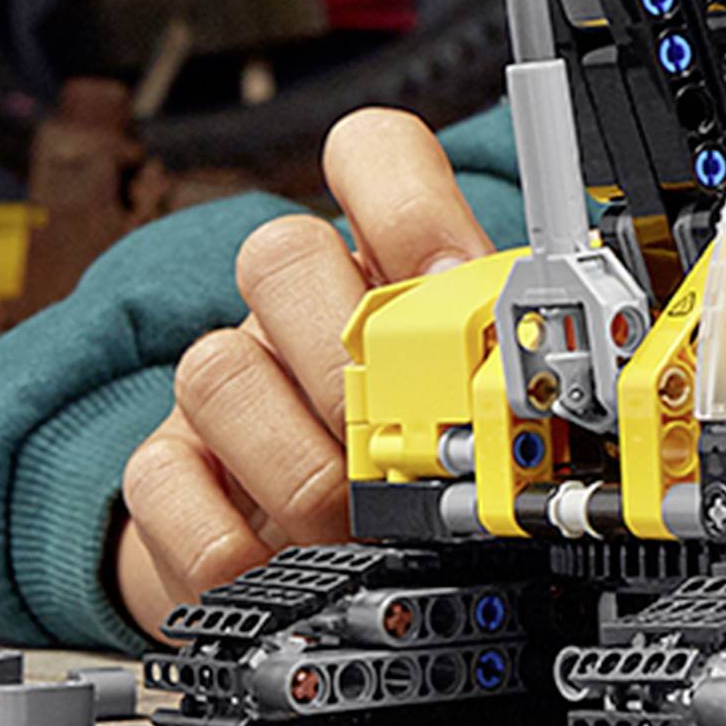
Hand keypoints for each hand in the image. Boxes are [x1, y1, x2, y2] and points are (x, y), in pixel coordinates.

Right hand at [114, 110, 497, 636]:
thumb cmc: (408, 470)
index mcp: (381, 270)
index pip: (373, 156)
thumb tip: (567, 383)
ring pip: (216, 367)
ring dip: (297, 469)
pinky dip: (219, 538)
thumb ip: (503, 379)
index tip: (450, 280)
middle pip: (279, 254)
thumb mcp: (472, 411)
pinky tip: (271, 569)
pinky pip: (159, 477)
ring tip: (350, 534)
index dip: (406, 200)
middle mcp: (291, 307)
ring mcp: (224, 381)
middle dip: (346, 365)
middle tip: (401, 449)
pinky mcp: (164, 466)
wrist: (306, 556)